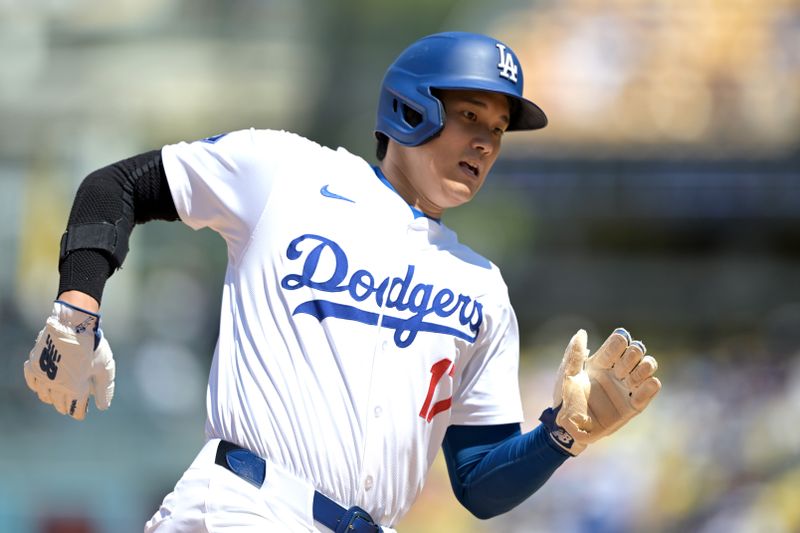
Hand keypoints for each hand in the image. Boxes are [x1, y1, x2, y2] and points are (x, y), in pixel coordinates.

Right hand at [24, 301, 115, 419]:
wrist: (72, 324)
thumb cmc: (92, 346)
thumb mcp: (105, 368)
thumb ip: (104, 389)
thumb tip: (103, 407)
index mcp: (75, 389)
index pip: (75, 409)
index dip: (79, 412)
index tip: (81, 413)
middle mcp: (56, 386)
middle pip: (60, 404)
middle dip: (66, 406)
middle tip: (71, 405)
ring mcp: (43, 376)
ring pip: (45, 396)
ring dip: (52, 399)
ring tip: (58, 397)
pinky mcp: (34, 364)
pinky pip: (32, 382)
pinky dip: (37, 387)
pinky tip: (42, 386)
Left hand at [540, 328, 660, 454]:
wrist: (567, 426)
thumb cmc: (564, 398)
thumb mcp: (566, 375)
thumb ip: (574, 354)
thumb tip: (582, 332)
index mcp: (601, 361)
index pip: (618, 343)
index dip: (621, 341)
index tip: (617, 346)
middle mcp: (616, 372)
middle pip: (635, 353)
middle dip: (633, 354)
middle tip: (621, 367)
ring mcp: (625, 389)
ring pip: (645, 370)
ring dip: (646, 366)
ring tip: (638, 372)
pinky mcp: (631, 407)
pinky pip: (646, 395)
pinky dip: (651, 387)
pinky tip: (651, 382)